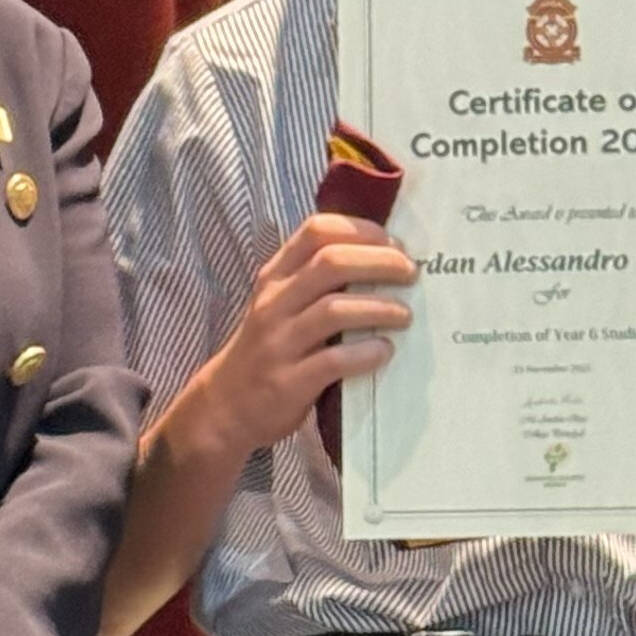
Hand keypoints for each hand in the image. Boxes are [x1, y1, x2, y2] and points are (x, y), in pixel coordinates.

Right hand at [203, 210, 415, 448]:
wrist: (225, 406)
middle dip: (380, 262)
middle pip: (331, 263)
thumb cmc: (268, 349)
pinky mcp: (288, 382)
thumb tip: (383, 258)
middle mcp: (274, 304)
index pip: (316, 231)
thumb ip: (315, 281)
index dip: (361, 230)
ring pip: (334, 310)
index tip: (393, 241)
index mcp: (275, 277)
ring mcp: (278, 343)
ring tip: (405, 315)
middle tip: (410, 273)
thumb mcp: (279, 304)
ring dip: (380, 308)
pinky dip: (366, 353)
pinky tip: (385, 351)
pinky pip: (333, 360)